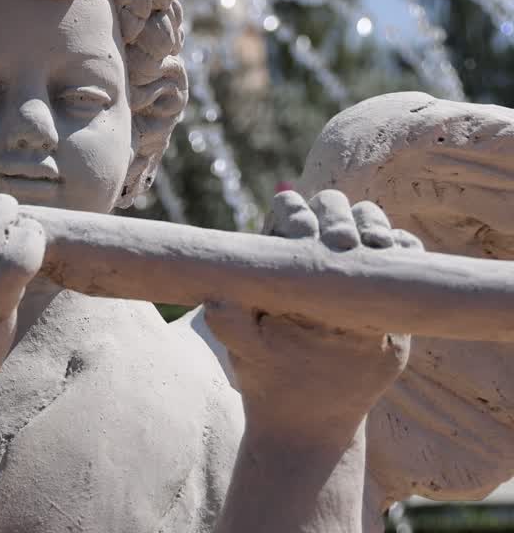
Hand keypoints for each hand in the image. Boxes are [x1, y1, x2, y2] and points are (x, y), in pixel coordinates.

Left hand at [205, 190, 418, 436]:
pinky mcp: (388, 289)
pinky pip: (404, 255)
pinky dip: (407, 247)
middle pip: (331, 209)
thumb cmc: (267, 374)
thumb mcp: (245, 352)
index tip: (302, 233)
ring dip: (375, 224)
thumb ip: (228, 324)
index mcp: (281, 257)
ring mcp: (356, 267)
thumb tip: (215, 299)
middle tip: (343, 241)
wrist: (312, 413)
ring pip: (369, 223)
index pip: (287, 213)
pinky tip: (404, 253)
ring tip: (379, 244)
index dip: (294, 212)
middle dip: (337, 214)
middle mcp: (319, 252)